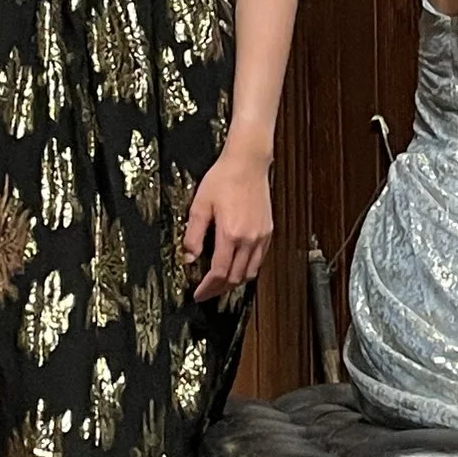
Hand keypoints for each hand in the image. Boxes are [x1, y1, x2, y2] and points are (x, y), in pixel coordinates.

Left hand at [186, 150, 272, 301]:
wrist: (248, 163)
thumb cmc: (224, 179)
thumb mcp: (200, 205)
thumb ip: (193, 235)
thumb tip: (189, 258)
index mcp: (230, 234)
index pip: (219, 273)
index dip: (207, 288)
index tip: (198, 294)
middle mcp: (249, 239)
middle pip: (236, 278)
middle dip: (219, 289)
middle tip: (206, 293)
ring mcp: (261, 236)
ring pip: (250, 272)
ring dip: (235, 282)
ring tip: (221, 283)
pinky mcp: (268, 231)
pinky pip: (260, 259)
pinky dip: (248, 269)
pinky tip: (237, 266)